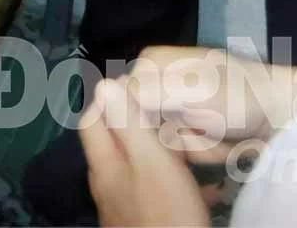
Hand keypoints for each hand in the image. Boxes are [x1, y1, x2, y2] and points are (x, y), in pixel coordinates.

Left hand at [79, 77, 212, 227]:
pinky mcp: (145, 219)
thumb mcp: (150, 160)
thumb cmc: (166, 212)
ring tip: (193, 147)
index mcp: (104, 164)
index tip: (142, 90)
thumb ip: (128, 123)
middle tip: (173, 117)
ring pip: (139, 166)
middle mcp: (108, 183)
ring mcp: (125, 204)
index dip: (112, 99)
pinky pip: (157, 191)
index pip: (92, 119)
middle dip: (142, 125)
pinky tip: (204, 186)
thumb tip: (106, 82)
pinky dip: (176, 182)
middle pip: (116, 141)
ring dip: (163, 153)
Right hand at [121, 45, 296, 163]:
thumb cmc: (240, 95)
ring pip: (156, 143)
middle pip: (138, 125)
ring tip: (215, 136)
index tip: (171, 126)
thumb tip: (103, 89)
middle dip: (169, 138)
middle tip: (201, 131)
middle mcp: (155, 84)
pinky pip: (175, 152)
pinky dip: (196, 153)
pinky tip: (217, 144)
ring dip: (185, 148)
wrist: (281, 114)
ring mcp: (171, 109)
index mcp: (150, 63)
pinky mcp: (186, 131)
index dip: (143, 122)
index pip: (120, 101)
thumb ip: (150, 91)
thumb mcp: (194, 90)